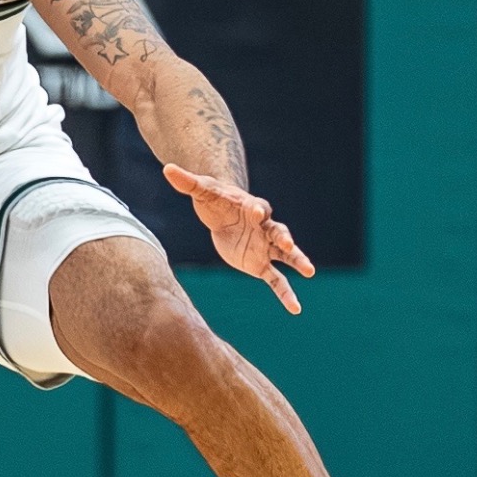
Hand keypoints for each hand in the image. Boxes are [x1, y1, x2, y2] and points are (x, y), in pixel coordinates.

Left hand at [162, 163, 316, 313]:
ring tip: (309, 271)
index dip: (257, 209)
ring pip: (286, 255)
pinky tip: (295, 308)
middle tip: (288, 243)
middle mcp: (265, 228)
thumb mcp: (201, 190)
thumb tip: (167, 168)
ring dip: (297, 261)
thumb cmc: (214, 199)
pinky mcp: (260, 264)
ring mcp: (265, 247)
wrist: (223, 215)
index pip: (258, 207)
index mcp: (252, 207)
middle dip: (284, 238)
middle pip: (279, 231)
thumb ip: (187, 182)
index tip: (258, 212)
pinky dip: (285, 293)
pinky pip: (276, 280)